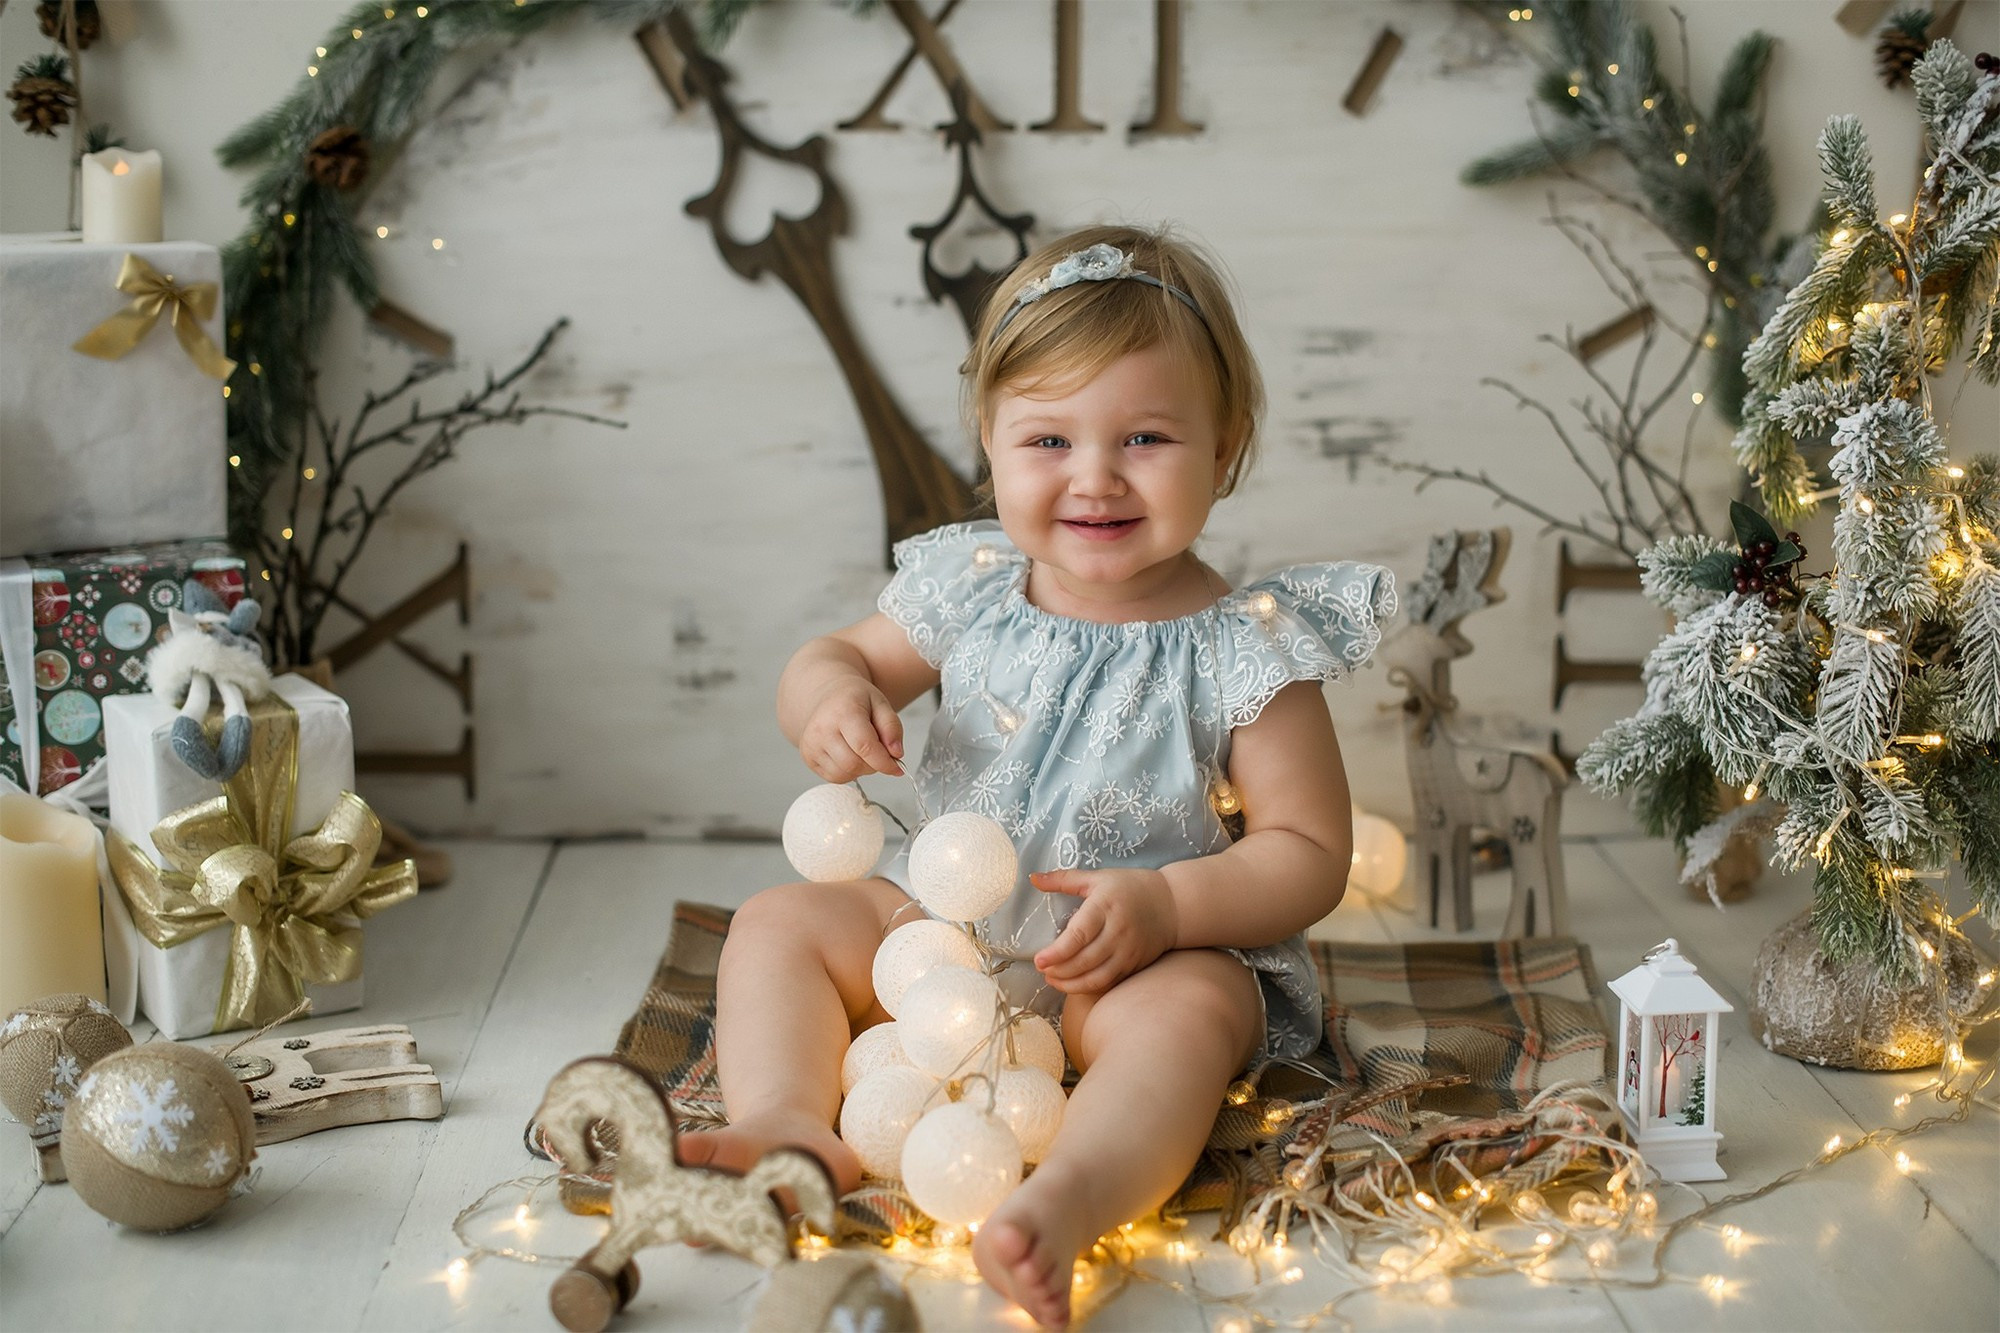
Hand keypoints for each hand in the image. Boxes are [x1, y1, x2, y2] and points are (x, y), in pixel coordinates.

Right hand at [797, 678, 903, 782]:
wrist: (828, 695)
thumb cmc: (855, 699)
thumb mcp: (881, 703)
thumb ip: (892, 727)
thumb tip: (896, 754)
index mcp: (842, 712)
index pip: (865, 746)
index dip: (884, 762)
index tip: (897, 768)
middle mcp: (822, 729)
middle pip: (854, 764)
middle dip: (873, 765)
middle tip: (879, 753)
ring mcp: (811, 744)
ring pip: (844, 774)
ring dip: (861, 770)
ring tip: (863, 751)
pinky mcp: (808, 756)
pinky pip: (834, 777)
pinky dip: (848, 772)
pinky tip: (850, 755)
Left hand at [1029, 867, 1177, 994]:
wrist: (1174, 903)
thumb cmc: (1131, 887)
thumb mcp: (1098, 878)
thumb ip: (1064, 879)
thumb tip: (1032, 878)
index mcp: (1105, 907)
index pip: (1078, 935)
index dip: (1057, 952)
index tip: (1038, 960)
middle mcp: (1118, 931)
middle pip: (1085, 960)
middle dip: (1059, 971)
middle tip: (1042, 971)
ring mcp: (1128, 951)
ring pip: (1097, 977)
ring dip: (1071, 984)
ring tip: (1053, 980)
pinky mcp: (1135, 964)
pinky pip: (1110, 982)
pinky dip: (1090, 987)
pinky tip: (1074, 984)